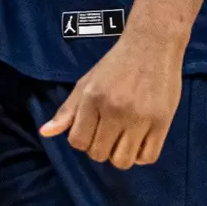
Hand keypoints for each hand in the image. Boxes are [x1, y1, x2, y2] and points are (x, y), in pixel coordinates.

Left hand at [39, 31, 182, 168]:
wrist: (152, 44)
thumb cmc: (116, 63)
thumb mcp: (87, 82)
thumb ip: (67, 110)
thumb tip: (44, 133)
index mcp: (92, 98)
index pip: (78, 141)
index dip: (82, 140)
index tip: (91, 130)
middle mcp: (114, 110)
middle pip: (99, 154)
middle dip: (100, 149)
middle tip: (108, 134)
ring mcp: (139, 117)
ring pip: (123, 161)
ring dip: (120, 156)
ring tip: (123, 140)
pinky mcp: (162, 122)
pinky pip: (148, 157)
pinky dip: (141, 156)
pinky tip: (139, 142)